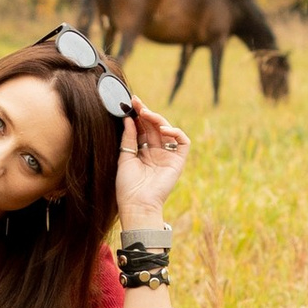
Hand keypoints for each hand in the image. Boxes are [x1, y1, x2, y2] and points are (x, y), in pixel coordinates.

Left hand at [113, 98, 189, 229]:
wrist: (137, 204)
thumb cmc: (127, 186)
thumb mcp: (125, 157)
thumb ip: (128, 138)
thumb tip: (128, 118)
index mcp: (143, 152)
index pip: (142, 129)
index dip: (138, 116)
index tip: (130, 103)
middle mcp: (156, 153)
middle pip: (154, 127)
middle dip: (146, 113)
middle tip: (137, 103)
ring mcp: (168, 156)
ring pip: (167, 130)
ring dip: (158, 119)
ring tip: (146, 113)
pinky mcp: (178, 161)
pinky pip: (182, 142)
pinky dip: (175, 132)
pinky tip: (163, 129)